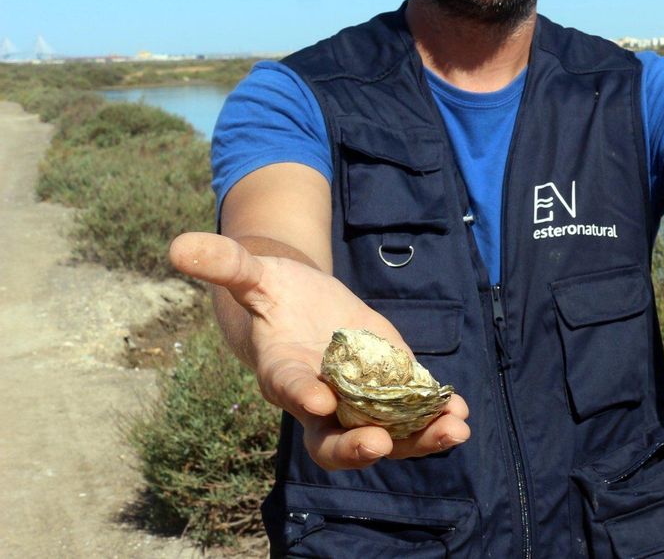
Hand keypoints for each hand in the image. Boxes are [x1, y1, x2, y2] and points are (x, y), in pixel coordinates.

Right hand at [168, 232, 470, 469]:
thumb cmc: (274, 292)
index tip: (315, 400)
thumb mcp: (254, 273)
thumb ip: (225, 263)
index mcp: (280, 371)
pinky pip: (410, 418)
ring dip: (416, 438)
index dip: (297, 394)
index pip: (285, 388)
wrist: (305, 309)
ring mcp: (355, 403)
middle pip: (331, 437)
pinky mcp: (387, 396)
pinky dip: (433, 420)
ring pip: (381, 436)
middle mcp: (316, 399)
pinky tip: (459, 415)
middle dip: (355, 444)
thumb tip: (178, 245)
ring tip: (452, 429)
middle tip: (379, 444)